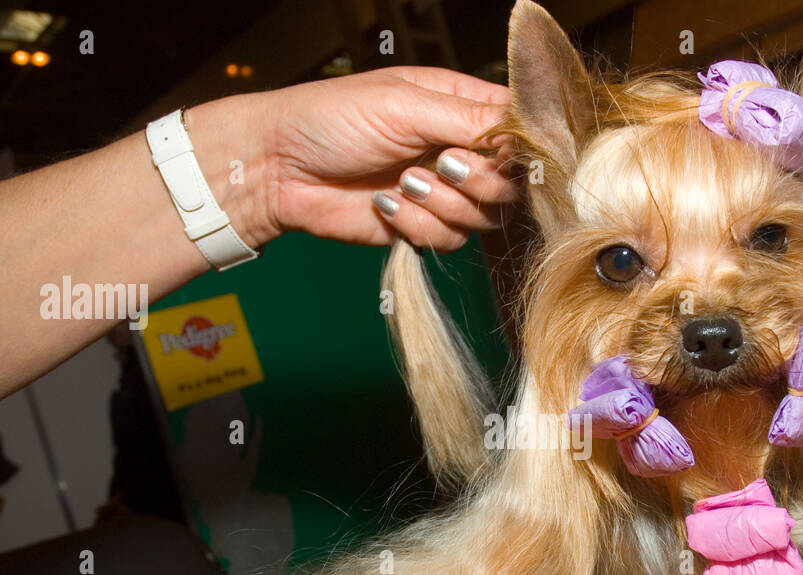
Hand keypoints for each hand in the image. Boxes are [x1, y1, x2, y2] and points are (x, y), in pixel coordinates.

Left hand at [262, 67, 518, 250]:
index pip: (520, 129)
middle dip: (479, 181)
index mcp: (460, 105)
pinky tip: (384, 205)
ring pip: (483, 218)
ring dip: (443, 205)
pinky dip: (417, 227)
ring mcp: (444, 193)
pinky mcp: (423, 227)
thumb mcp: (403, 104)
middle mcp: (459, 150)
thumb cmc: (330, 119)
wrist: (278, 169)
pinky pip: (449, 240)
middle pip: (511, 183)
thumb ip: (469, 117)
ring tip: (402, 182)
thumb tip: (524, 132)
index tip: (498, 153)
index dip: (519, 148)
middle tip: (440, 165)